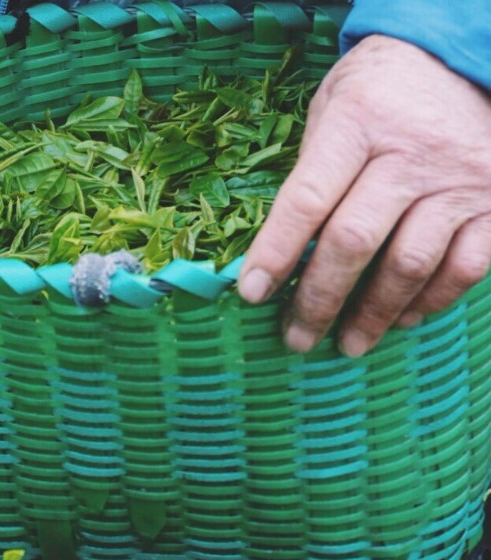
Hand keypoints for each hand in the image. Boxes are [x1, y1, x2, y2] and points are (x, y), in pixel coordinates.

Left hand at [238, 35, 490, 356]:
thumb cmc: (378, 90)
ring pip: (410, 264)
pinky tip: (402, 319)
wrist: (461, 57)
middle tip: (296, 338)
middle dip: (319, 299)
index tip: (252, 293)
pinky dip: (430, 301)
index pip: (308, 199)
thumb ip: (312, 172)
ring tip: (347, 344)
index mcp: (358, 123)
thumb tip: (280, 252)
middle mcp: (411, 154)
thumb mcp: (331, 108)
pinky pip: (465, 266)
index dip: (275, 252)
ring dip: (373, 314)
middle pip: (354, 241)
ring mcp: (459, 180)